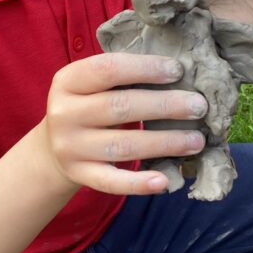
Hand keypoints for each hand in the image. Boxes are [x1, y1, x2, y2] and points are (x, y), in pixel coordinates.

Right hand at [43, 52, 206, 194]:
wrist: (52, 146)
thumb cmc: (87, 105)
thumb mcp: (91, 84)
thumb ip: (122, 74)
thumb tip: (177, 71)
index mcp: (67, 81)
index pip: (108, 69)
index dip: (145, 68)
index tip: (178, 70)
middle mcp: (64, 114)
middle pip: (120, 107)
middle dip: (165, 106)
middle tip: (199, 107)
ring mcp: (70, 147)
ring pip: (123, 146)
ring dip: (164, 143)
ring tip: (196, 140)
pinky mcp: (80, 175)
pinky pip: (111, 182)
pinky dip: (138, 184)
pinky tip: (164, 180)